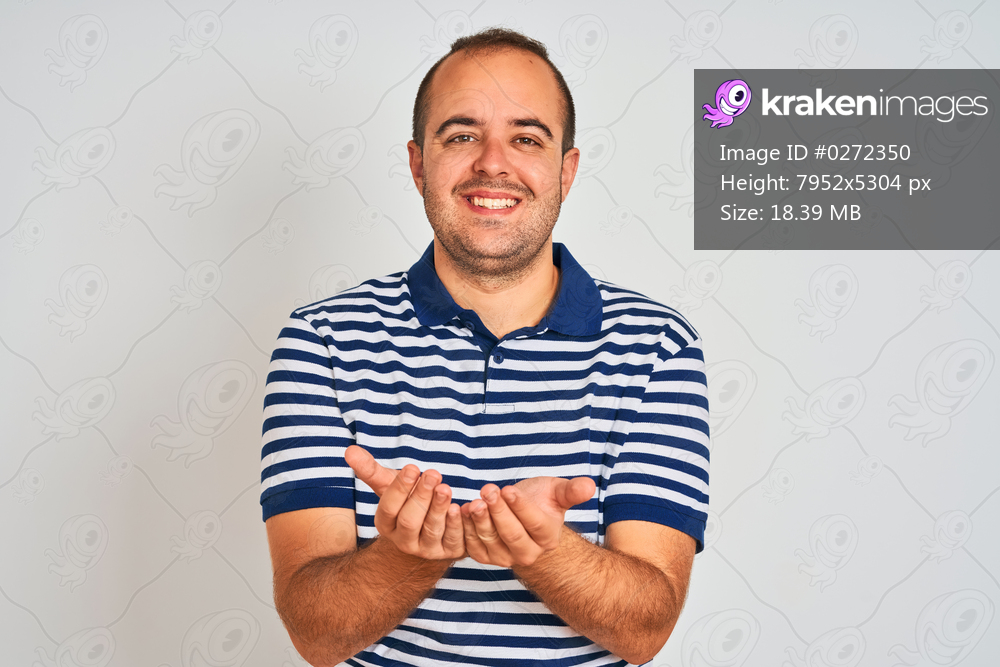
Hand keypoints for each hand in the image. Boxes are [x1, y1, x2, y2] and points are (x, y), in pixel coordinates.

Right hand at [344, 445, 464, 560]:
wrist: (431, 529)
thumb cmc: (408, 501)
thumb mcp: (390, 486)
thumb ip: (371, 471)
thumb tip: (350, 451)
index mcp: (386, 524)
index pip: (389, 508)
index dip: (400, 488)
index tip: (412, 467)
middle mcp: (404, 541)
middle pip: (410, 521)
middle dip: (421, 496)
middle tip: (433, 474)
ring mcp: (427, 549)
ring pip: (432, 530)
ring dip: (439, 508)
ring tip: (446, 488)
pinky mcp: (450, 552)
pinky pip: (454, 540)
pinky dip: (457, 524)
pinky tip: (460, 508)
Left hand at [461, 476, 595, 566]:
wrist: (523, 519)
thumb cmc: (542, 501)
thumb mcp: (557, 491)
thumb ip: (572, 491)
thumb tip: (590, 486)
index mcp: (548, 538)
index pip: (535, 524)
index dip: (521, 507)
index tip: (508, 489)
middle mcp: (529, 554)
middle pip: (512, 535)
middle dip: (498, 512)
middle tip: (488, 490)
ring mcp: (506, 558)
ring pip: (491, 542)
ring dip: (480, 521)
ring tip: (474, 501)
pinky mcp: (486, 558)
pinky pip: (474, 548)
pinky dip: (466, 530)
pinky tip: (463, 511)